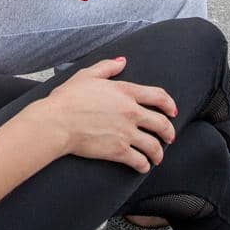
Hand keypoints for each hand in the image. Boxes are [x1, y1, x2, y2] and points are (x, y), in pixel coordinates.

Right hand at [37, 57, 177, 172]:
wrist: (56, 122)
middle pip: (162, 124)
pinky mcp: (118, 151)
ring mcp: (126, 133)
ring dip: (159, 153)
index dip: (170, 104)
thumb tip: (122, 61)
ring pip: (154, 145)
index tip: (172, 111)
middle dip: (169, 132)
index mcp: (126, 92)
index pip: (159, 96)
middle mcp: (131, 112)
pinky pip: (139, 161)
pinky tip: (143, 167)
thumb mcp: (87, 75)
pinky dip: (144, 165)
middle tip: (169, 137)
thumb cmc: (68, 98)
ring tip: (158, 157)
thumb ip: (107, 67)